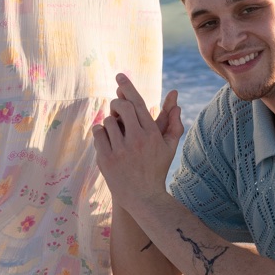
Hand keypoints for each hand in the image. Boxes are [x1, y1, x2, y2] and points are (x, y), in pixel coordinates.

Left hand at [92, 74, 181, 205]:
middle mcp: (136, 140)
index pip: (138, 103)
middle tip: (117, 106)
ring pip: (108, 120)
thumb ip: (173, 122)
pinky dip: (101, 132)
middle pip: (121, 107)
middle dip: (117, 103)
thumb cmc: (157, 169)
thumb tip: (176, 99)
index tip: (119, 76)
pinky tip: (106, 138)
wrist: (144, 198)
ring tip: (115, 130)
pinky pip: (98, 133)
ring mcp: (120, 150)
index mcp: (152, 134)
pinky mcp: (106, 159)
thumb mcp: (169, 147)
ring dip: (110, 121)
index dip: (127, 87)